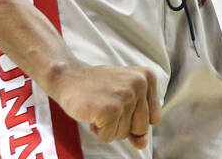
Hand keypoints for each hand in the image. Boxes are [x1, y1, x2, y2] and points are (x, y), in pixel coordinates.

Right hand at [47, 60, 161, 148]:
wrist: (68, 77)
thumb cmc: (98, 89)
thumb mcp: (124, 99)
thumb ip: (137, 122)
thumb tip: (142, 144)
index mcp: (147, 77)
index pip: (154, 119)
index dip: (134, 119)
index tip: (120, 103)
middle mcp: (140, 83)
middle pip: (141, 128)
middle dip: (122, 125)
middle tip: (108, 105)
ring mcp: (125, 95)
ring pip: (124, 134)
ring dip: (108, 127)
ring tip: (99, 106)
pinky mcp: (110, 109)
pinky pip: (108, 137)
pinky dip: (97, 130)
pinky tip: (92, 112)